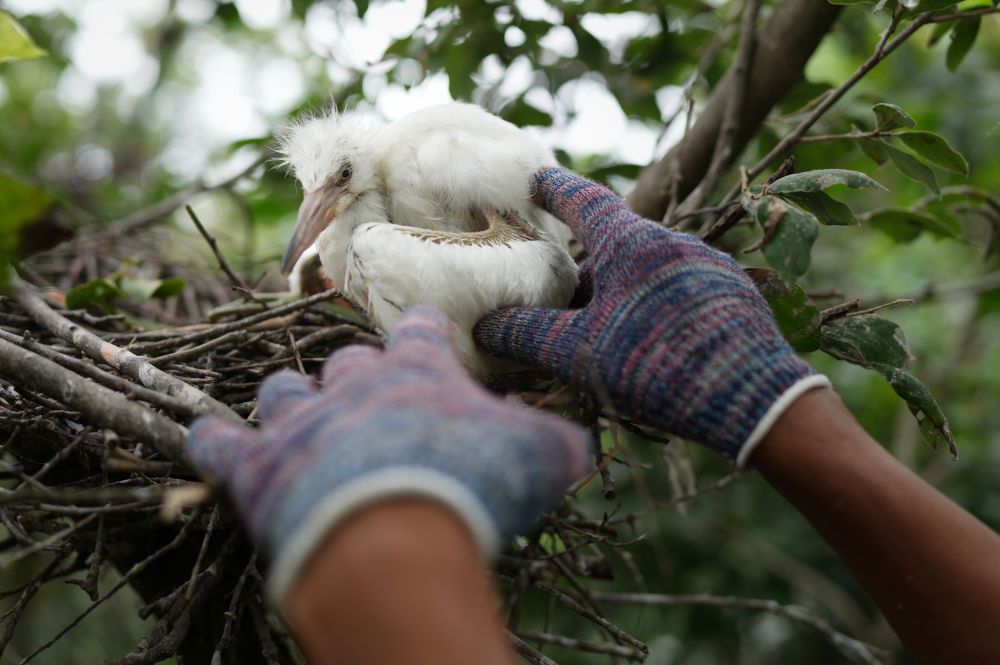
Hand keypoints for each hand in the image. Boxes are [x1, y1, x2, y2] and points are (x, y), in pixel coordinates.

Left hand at [186, 307, 589, 603]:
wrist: (394, 538)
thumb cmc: (472, 487)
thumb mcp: (543, 458)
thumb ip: (558, 439)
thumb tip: (578, 442)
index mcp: (419, 372)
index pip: (419, 331)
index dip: (423, 333)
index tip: (424, 334)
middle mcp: (355, 385)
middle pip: (348, 361)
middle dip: (357, 375)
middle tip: (372, 403)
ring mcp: (300, 422)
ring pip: (283, 389)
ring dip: (292, 401)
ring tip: (301, 417)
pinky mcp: (256, 466)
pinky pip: (219, 442)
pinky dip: (213, 441)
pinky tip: (209, 440)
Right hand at [474, 167, 828, 463]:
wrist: (756, 399)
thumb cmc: (657, 366)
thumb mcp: (579, 354)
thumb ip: (525, 336)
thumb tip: (483, 325)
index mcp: (631, 242)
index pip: (582, 199)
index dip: (554, 189)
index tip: (536, 180)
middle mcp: (673, 242)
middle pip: (613, 244)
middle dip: (583, 269)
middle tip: (559, 300)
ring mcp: (708, 266)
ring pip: (646, 269)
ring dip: (618, 292)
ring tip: (601, 334)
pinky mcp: (732, 294)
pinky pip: (677, 287)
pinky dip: (651, 304)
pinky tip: (648, 343)